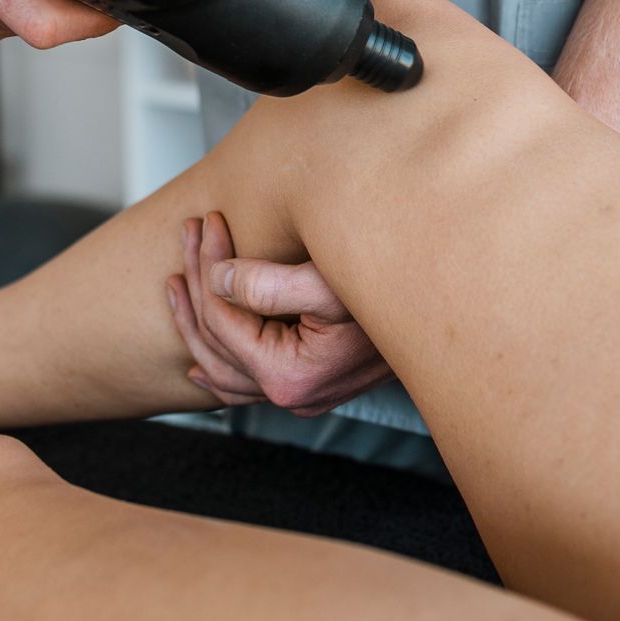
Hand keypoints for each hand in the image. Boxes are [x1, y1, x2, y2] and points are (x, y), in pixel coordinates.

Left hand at [165, 212, 393, 416]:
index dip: (208, 266)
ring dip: (196, 318)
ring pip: (222, 366)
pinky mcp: (308, 389)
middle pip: (215, 342)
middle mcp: (291, 397)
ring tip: (178, 275)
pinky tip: (198, 356)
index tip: (209, 223)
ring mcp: (299, 398)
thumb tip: (217, 279)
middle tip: (190, 233)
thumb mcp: (330, 282)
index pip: (224, 318)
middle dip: (196, 281)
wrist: (441, 317)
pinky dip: (217, 363)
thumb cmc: (391, 294)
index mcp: (289, 375)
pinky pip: (245, 384)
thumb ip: (268, 284)